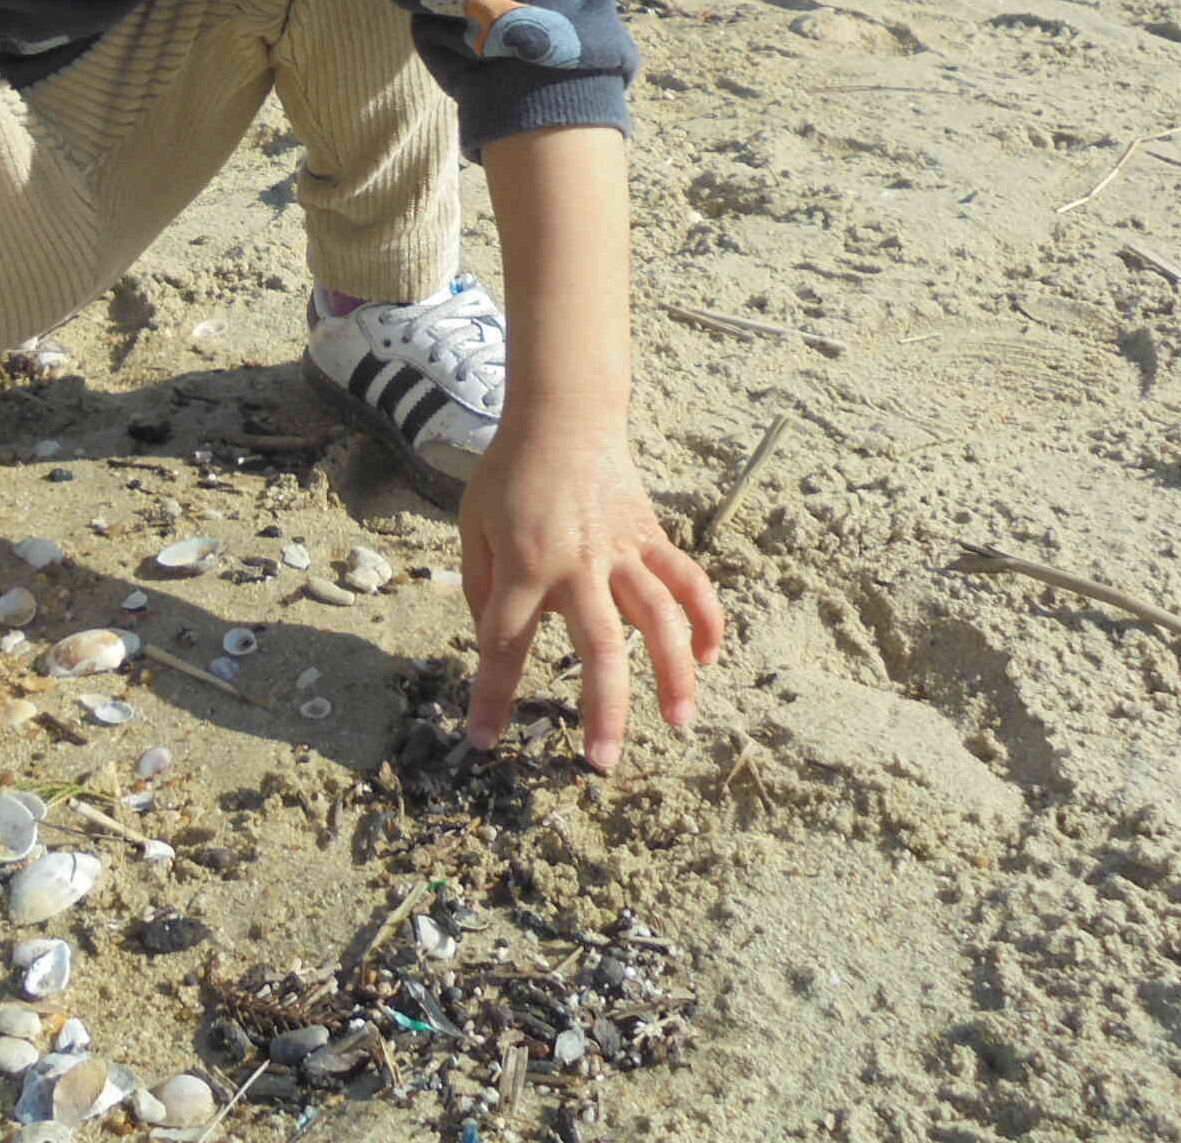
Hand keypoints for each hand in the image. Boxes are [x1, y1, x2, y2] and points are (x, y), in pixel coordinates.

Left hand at [458, 425, 724, 770]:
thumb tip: (494, 641)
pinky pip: (687, 582)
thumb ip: (482, 587)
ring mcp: (623, 551)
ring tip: (680, 721)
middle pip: (598, 646)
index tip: (484, 741)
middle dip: (603, 708)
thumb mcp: (473, 526)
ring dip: (673, 673)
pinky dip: (704, 618)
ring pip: (659, 617)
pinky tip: (708, 657)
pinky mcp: (652, 539)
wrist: (564, 416)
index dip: (494, 694)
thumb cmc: (509, 473)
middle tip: (603, 763)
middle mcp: (579, 564)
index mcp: (526, 564)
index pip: (504, 642)